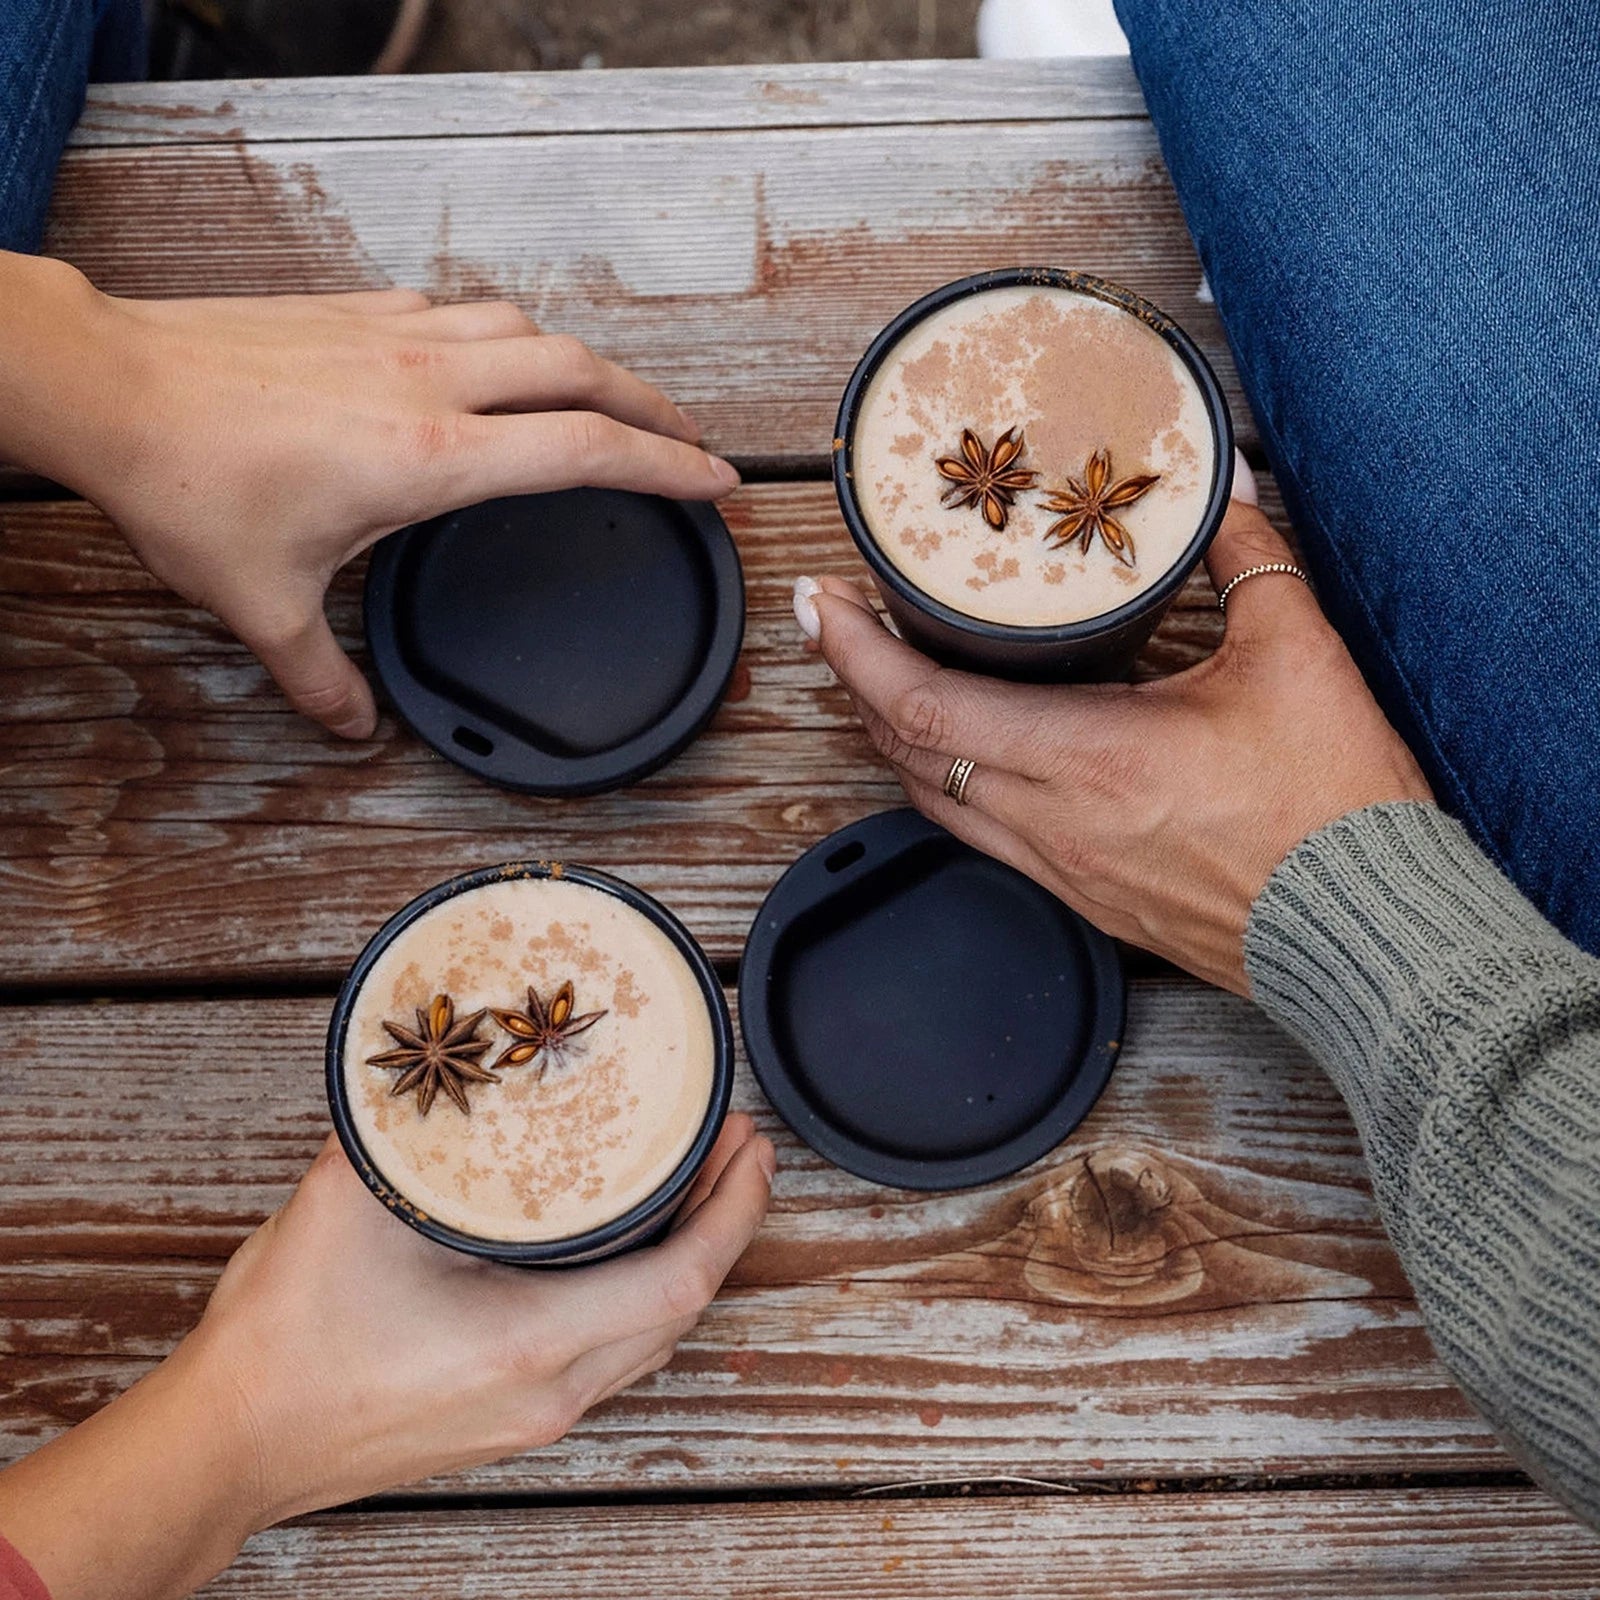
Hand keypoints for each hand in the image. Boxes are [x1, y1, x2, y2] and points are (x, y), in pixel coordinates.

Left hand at [0, 254, 739, 737]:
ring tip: (613, 401)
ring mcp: (397, 338)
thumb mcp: (260, 603)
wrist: (107, 384)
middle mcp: (430, 384)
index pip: (586, 451)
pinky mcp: (360, 314)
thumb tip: (352, 727)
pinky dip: (514, 338)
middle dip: (657, 407)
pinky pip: (467, 313)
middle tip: (693, 441)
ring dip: (589, 365)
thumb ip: (320, 677)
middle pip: (585, 373)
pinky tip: (505, 363)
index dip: (668, 465)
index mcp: (429, 457)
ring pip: (532, 330)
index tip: (716, 482)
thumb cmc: (186, 479)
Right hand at [0, 1120, 772, 1599]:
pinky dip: (641, 1294)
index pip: (683, 1277)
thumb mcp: (352, 1203)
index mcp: (529, 1342)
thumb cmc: (286, 1343)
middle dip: (723, 1220)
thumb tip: (449, 1052)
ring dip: (686, 1258)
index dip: (735, 1208)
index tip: (752, 1145)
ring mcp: (531, 1415)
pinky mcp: (508, 1419)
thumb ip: (410, 1121)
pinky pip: (611, 1353)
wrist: (229, 1446)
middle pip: (682, 1307)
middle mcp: (549, 1393)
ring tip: (695, 1183)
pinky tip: (624, 1248)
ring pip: (651, 1336)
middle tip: (732, 1144)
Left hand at [797, 478, 1432, 993]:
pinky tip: (956, 748)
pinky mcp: (1082, 897)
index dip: (854, 651)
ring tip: (882, 675)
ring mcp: (1059, 867)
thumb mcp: (1295, 656)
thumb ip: (1248, 557)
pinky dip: (943, 781)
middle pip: (906, 749)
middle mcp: (1051, 819)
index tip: (821, 604)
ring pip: (932, 799)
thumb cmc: (1333, 809)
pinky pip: (978, 834)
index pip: (922, 703)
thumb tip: (1223, 491)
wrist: (1365, 931)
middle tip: (839, 621)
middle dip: (854, 681)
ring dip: (892, 735)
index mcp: (1087, 756)